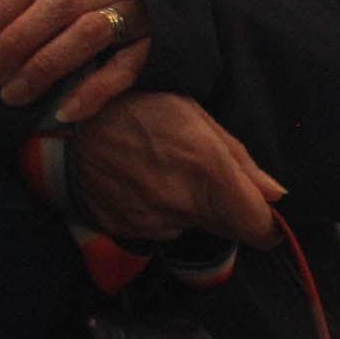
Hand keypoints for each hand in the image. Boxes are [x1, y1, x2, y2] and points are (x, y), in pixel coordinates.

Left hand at [0, 0, 150, 122]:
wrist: (178, 7)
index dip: (1, 7)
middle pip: (57, 5)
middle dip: (15, 43)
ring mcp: (137, 13)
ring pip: (86, 35)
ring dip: (44, 68)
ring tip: (14, 96)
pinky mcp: (156, 46)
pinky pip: (124, 69)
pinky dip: (92, 91)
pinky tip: (64, 112)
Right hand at [71, 90, 286, 245]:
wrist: (64, 120)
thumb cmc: (135, 107)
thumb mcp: (192, 115)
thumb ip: (239, 159)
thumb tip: (275, 195)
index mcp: (208, 172)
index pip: (258, 229)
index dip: (267, 225)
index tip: (264, 213)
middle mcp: (183, 205)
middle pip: (228, 230)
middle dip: (227, 210)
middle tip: (202, 177)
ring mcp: (152, 223)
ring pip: (190, 228)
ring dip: (187, 208)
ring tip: (162, 171)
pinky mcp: (127, 231)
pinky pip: (157, 229)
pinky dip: (156, 212)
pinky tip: (140, 181)